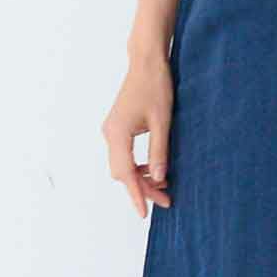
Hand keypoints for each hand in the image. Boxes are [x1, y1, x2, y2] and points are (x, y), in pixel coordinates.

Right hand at [102, 55, 174, 216]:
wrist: (146, 62)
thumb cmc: (156, 86)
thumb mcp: (163, 121)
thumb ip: (159, 151)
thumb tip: (159, 179)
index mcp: (118, 134)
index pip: (125, 173)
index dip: (136, 194)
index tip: (144, 213)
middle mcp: (110, 134)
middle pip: (122, 173)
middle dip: (142, 188)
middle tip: (166, 200)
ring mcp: (111, 131)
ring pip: (123, 165)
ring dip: (141, 178)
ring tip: (163, 187)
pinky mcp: (117, 128)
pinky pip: (124, 155)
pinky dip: (137, 166)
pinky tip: (154, 170)